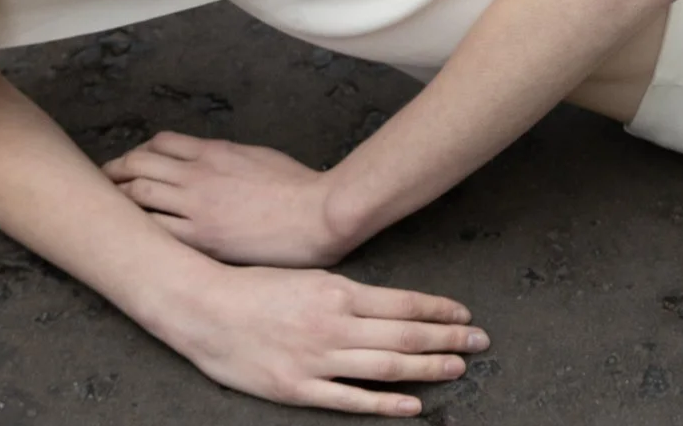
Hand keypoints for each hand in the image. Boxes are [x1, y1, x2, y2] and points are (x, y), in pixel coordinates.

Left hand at [104, 131, 348, 267]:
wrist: (317, 213)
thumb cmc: (297, 186)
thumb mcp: (258, 155)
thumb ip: (226, 157)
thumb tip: (208, 159)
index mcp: (213, 152)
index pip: (160, 143)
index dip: (139, 152)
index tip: (131, 164)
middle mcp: (198, 174)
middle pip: (139, 163)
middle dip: (116, 171)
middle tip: (105, 184)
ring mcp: (197, 206)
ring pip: (140, 193)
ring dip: (118, 197)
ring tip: (106, 209)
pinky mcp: (202, 237)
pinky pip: (157, 229)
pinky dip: (138, 228)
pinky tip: (130, 236)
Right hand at [144, 261, 487, 416]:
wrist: (202, 308)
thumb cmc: (253, 288)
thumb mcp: (307, 277)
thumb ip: (346, 292)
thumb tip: (388, 304)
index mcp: (337, 291)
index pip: (403, 302)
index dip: (439, 309)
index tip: (464, 314)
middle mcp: (333, 324)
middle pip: (405, 334)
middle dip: (448, 338)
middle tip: (480, 342)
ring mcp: (317, 358)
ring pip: (386, 366)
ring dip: (428, 367)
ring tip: (458, 367)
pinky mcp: (298, 387)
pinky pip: (350, 399)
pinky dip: (385, 403)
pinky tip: (412, 405)